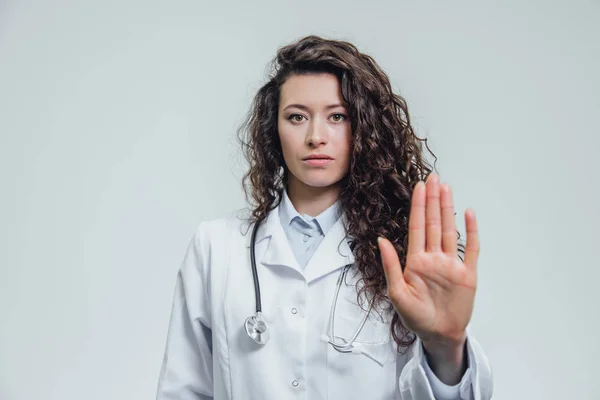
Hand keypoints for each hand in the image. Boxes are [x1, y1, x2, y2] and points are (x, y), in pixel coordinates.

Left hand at [378, 173, 478, 345]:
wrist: (438, 335)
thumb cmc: (416, 317)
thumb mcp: (397, 293)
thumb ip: (391, 265)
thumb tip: (381, 239)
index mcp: (416, 261)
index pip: (417, 227)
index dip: (418, 206)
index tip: (419, 187)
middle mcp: (434, 258)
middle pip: (434, 223)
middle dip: (433, 200)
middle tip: (434, 178)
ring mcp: (451, 264)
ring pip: (450, 230)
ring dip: (448, 209)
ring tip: (446, 188)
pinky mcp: (467, 274)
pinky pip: (471, 249)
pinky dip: (471, 231)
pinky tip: (469, 214)